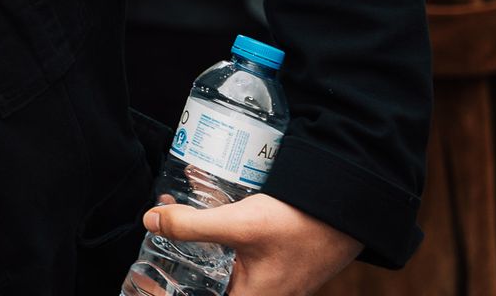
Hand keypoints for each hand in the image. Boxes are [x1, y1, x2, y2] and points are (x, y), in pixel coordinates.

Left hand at [141, 194, 361, 294]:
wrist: (348, 208)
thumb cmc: (299, 225)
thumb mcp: (239, 225)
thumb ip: (192, 226)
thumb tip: (149, 221)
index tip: (146, 284)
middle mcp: (262, 295)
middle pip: (211, 287)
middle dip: (180, 272)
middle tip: (153, 254)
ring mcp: (271, 279)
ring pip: (222, 270)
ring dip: (197, 252)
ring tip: (171, 230)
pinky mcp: (276, 259)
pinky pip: (238, 256)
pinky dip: (218, 239)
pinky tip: (204, 214)